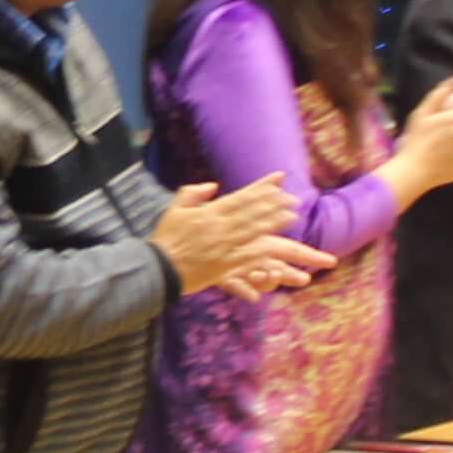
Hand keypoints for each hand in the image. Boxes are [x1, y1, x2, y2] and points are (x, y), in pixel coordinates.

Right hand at [152, 176, 303, 293]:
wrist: (159, 268)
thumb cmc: (166, 238)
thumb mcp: (175, 209)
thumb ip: (193, 193)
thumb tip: (212, 186)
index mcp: (209, 213)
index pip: (241, 197)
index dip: (261, 190)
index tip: (278, 183)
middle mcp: (219, 227)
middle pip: (252, 213)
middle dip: (274, 205)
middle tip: (293, 200)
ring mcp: (223, 247)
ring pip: (253, 232)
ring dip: (274, 223)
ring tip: (292, 216)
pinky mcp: (224, 266)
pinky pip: (247, 257)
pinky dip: (263, 251)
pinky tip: (277, 245)